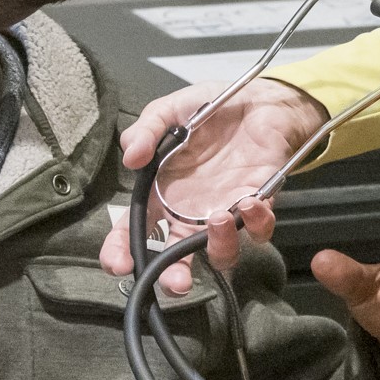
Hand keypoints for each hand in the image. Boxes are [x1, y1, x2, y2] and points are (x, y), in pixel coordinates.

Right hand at [100, 77, 326, 292]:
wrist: (256, 97)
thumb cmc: (208, 107)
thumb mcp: (169, 110)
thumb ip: (146, 130)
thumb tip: (130, 157)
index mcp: (161, 194)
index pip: (134, 232)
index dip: (122, 253)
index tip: (119, 264)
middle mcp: (190, 212)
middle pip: (176, 259)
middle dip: (173, 278)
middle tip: (175, 282)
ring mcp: (225, 211)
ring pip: (221, 253)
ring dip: (219, 246)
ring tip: (218, 219)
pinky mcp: (259, 203)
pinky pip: (259, 229)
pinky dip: (257, 223)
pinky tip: (251, 201)